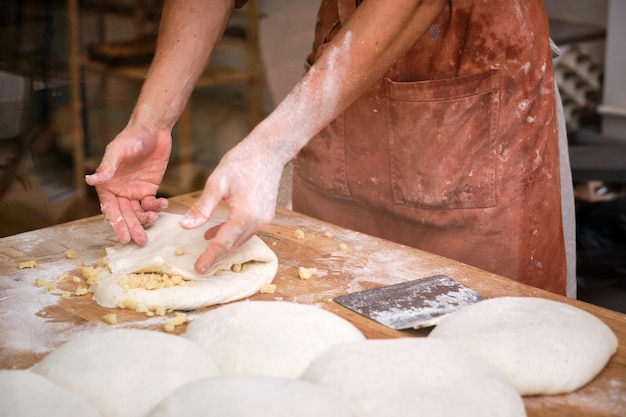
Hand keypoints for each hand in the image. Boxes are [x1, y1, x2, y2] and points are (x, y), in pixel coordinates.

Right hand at [85, 123, 170, 244]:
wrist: (154, 130)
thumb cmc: (131, 137)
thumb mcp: (118, 151)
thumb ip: (107, 166)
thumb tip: (89, 180)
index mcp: (107, 185)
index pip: (110, 209)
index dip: (116, 223)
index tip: (123, 237)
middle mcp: (120, 191)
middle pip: (125, 214)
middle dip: (133, 228)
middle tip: (141, 241)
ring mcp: (135, 191)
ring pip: (139, 212)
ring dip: (146, 219)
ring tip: (153, 220)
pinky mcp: (150, 188)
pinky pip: (152, 203)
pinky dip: (157, 207)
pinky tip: (162, 204)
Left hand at [180, 136, 283, 273]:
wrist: (269, 151)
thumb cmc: (242, 162)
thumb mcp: (217, 183)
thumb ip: (202, 207)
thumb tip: (185, 226)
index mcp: (244, 215)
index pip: (223, 243)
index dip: (210, 257)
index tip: (199, 269)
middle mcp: (257, 221)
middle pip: (233, 245)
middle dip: (217, 256)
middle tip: (202, 266)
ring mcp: (265, 219)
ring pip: (241, 239)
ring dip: (225, 245)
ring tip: (207, 249)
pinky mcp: (267, 214)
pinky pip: (248, 231)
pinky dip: (233, 235)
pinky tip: (218, 231)